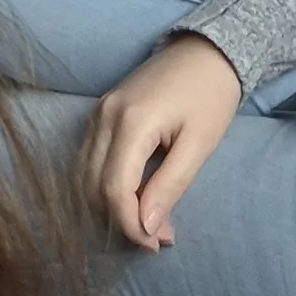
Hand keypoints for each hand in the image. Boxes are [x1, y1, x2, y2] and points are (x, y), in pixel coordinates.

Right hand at [83, 32, 243, 250]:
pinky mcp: (101, 111)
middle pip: (93, 185)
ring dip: (109, 204)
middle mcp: (105, 116)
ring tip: (147, 220)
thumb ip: (170, 185)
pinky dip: (104, 183)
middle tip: (156, 237)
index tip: (157, 244)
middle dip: (120, 220)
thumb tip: (148, 227)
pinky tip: (133, 195)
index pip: (114, 189)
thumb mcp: (199, 145)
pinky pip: (90, 157)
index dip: (131, 225)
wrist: (206, 50)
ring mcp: (99, 111)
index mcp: (132, 122)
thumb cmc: (210, 96)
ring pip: (85, 174)